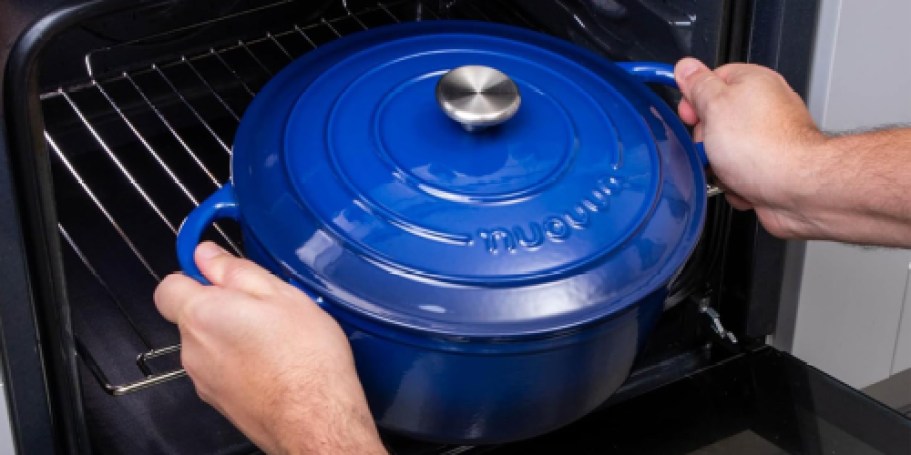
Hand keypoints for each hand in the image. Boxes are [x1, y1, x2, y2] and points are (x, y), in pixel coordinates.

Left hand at [154, 242, 384, 454]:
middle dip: (221, 306)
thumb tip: (208, 255)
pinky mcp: (219, 401)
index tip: (218, 271)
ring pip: (210, 344)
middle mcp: (193, 349)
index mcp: (202, 314)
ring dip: (234, 336)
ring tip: (276, 338)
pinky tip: (275, 363)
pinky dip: (242, 363)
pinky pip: (222, 369)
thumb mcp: (280, 294)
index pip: (169, 285)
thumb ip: (235, 270)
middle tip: (264, 306)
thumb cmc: (304, 359)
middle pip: (193, 316)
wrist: (315, 419)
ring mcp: (204, 379)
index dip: (194, 274)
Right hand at [674, 57, 825, 237]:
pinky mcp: (770, 167)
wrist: (798, 188)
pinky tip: (741, 182)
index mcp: (752, 82)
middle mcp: (764, 107)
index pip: (711, 80)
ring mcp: (768, 139)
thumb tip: (686, 67)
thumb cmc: (766, 147)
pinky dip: (734, 182)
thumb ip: (698, 85)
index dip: (694, 99)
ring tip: (728, 168)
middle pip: (715, 119)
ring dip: (718, 165)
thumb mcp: (715, 106)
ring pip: (723, 151)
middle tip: (710, 144)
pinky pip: (737, 173)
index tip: (690, 114)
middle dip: (705, 139)